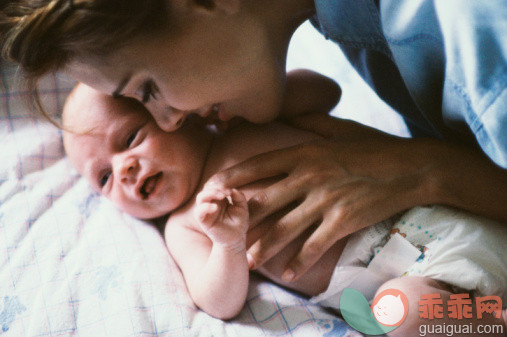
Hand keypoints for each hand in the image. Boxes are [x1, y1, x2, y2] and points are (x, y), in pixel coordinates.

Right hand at [194, 184, 248, 251]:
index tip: (230, 191)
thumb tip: (233, 189)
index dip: (221, 186)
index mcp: (219, 200)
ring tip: (221, 196)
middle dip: (215, 188)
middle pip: (206, 190)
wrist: (236, 239)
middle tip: (225, 192)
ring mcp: (206, 212)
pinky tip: (214, 207)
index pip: (215, 187)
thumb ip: (239, 197)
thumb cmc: (239, 223)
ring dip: (210, 194)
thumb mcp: (242, 208)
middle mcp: (211, 204)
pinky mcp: (204, 221)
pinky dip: (204, 207)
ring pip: (200, 198)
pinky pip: (198, 212)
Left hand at [208, 131, 435, 280]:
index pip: (259, 165)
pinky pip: (314, 245)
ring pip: (284, 228)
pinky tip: (289, 274)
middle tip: (220, 230)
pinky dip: (300, 261)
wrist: (413, 167)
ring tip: (248, 261)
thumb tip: (287, 114)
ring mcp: (326, 199)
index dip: (232, 178)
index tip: (212, 188)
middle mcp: (309, 175)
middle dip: (240, 217)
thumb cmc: (375, 146)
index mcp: (305, 152)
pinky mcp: (343, 220)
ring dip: (263, 247)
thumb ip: (310, 122)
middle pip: (264, 200)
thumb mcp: (340, 128)